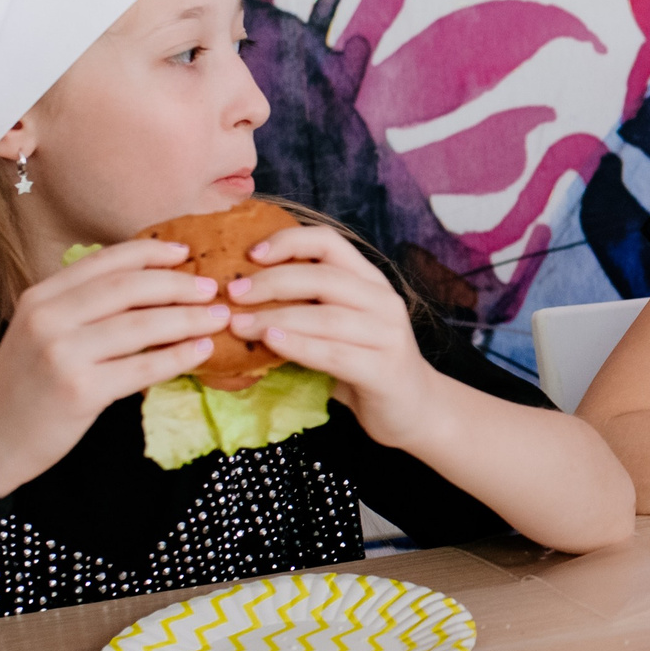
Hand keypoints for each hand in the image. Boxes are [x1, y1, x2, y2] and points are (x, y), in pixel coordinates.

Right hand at [0, 241, 231, 494]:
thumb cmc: (23, 387)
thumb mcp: (41, 333)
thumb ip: (83, 308)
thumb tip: (150, 290)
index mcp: (41, 296)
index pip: (105, 262)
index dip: (150, 253)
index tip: (186, 252)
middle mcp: (48, 317)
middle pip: (129, 288)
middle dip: (178, 284)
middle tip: (213, 288)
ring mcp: (62, 353)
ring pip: (141, 326)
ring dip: (188, 319)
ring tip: (218, 318)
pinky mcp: (79, 390)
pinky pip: (142, 368)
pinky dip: (178, 357)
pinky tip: (201, 352)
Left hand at [222, 225, 448, 452]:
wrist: (416, 409)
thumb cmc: (365, 364)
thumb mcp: (339, 326)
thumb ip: (307, 306)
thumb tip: (242, 296)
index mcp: (370, 282)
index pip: (330, 242)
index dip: (288, 242)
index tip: (250, 255)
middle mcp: (383, 301)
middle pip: (323, 277)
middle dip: (271, 282)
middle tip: (233, 294)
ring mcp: (388, 335)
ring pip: (326, 316)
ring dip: (276, 317)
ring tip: (239, 325)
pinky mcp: (385, 369)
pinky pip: (334, 353)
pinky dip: (299, 346)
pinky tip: (271, 342)